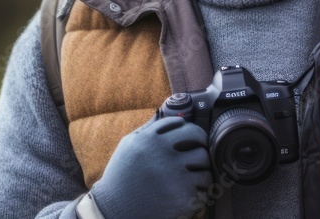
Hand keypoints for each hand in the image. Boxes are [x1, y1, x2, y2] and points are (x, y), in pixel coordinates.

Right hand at [89, 116, 211, 218]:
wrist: (114, 210)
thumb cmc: (120, 176)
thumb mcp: (127, 146)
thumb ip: (146, 128)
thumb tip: (161, 111)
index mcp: (150, 139)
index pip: (181, 124)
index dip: (188, 129)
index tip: (190, 137)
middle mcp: (164, 154)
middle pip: (197, 138)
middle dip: (201, 142)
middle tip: (200, 150)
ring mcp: (175, 175)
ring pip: (204, 161)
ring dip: (203, 165)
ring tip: (197, 171)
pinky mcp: (183, 196)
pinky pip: (204, 184)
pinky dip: (202, 186)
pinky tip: (194, 188)